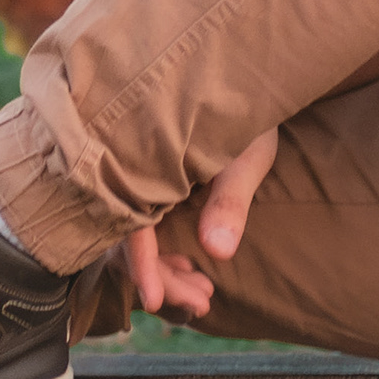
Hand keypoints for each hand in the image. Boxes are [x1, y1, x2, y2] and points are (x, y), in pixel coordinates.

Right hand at [118, 125, 277, 321]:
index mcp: (148, 159)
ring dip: (168, 269)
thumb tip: (218, 252)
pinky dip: (167, 251)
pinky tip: (193, 267)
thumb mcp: (246, 154)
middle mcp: (135, 168)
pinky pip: (147, 223)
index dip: (142, 265)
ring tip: (206, 296)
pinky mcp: (153, 180)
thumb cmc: (249, 110)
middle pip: (130, 237)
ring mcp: (142, 175)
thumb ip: (230, 200)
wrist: (248, 76)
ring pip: (138, 235)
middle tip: (203, 303)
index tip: (153, 301)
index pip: (132, 222)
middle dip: (165, 277)